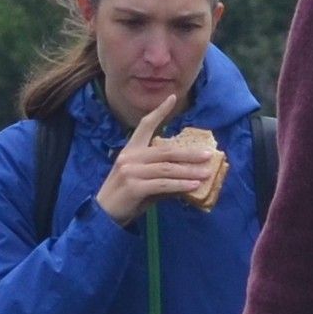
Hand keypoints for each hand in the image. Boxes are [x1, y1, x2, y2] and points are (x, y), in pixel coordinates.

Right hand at [94, 93, 221, 222]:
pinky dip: (180, 185)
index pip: (145, 125)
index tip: (172, 98)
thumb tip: (190, 176)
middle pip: (165, 151)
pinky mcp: (134, 186)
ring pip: (167, 168)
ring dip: (189, 171)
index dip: (159, 111)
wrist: (104, 216)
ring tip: (206, 173)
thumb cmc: (126, 198)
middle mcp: (130, 156)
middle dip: (189, 153)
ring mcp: (131, 171)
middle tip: (209, 154)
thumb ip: (164, 177)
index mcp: (131, 150)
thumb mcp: (145, 183)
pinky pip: (163, 184)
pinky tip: (193, 186)